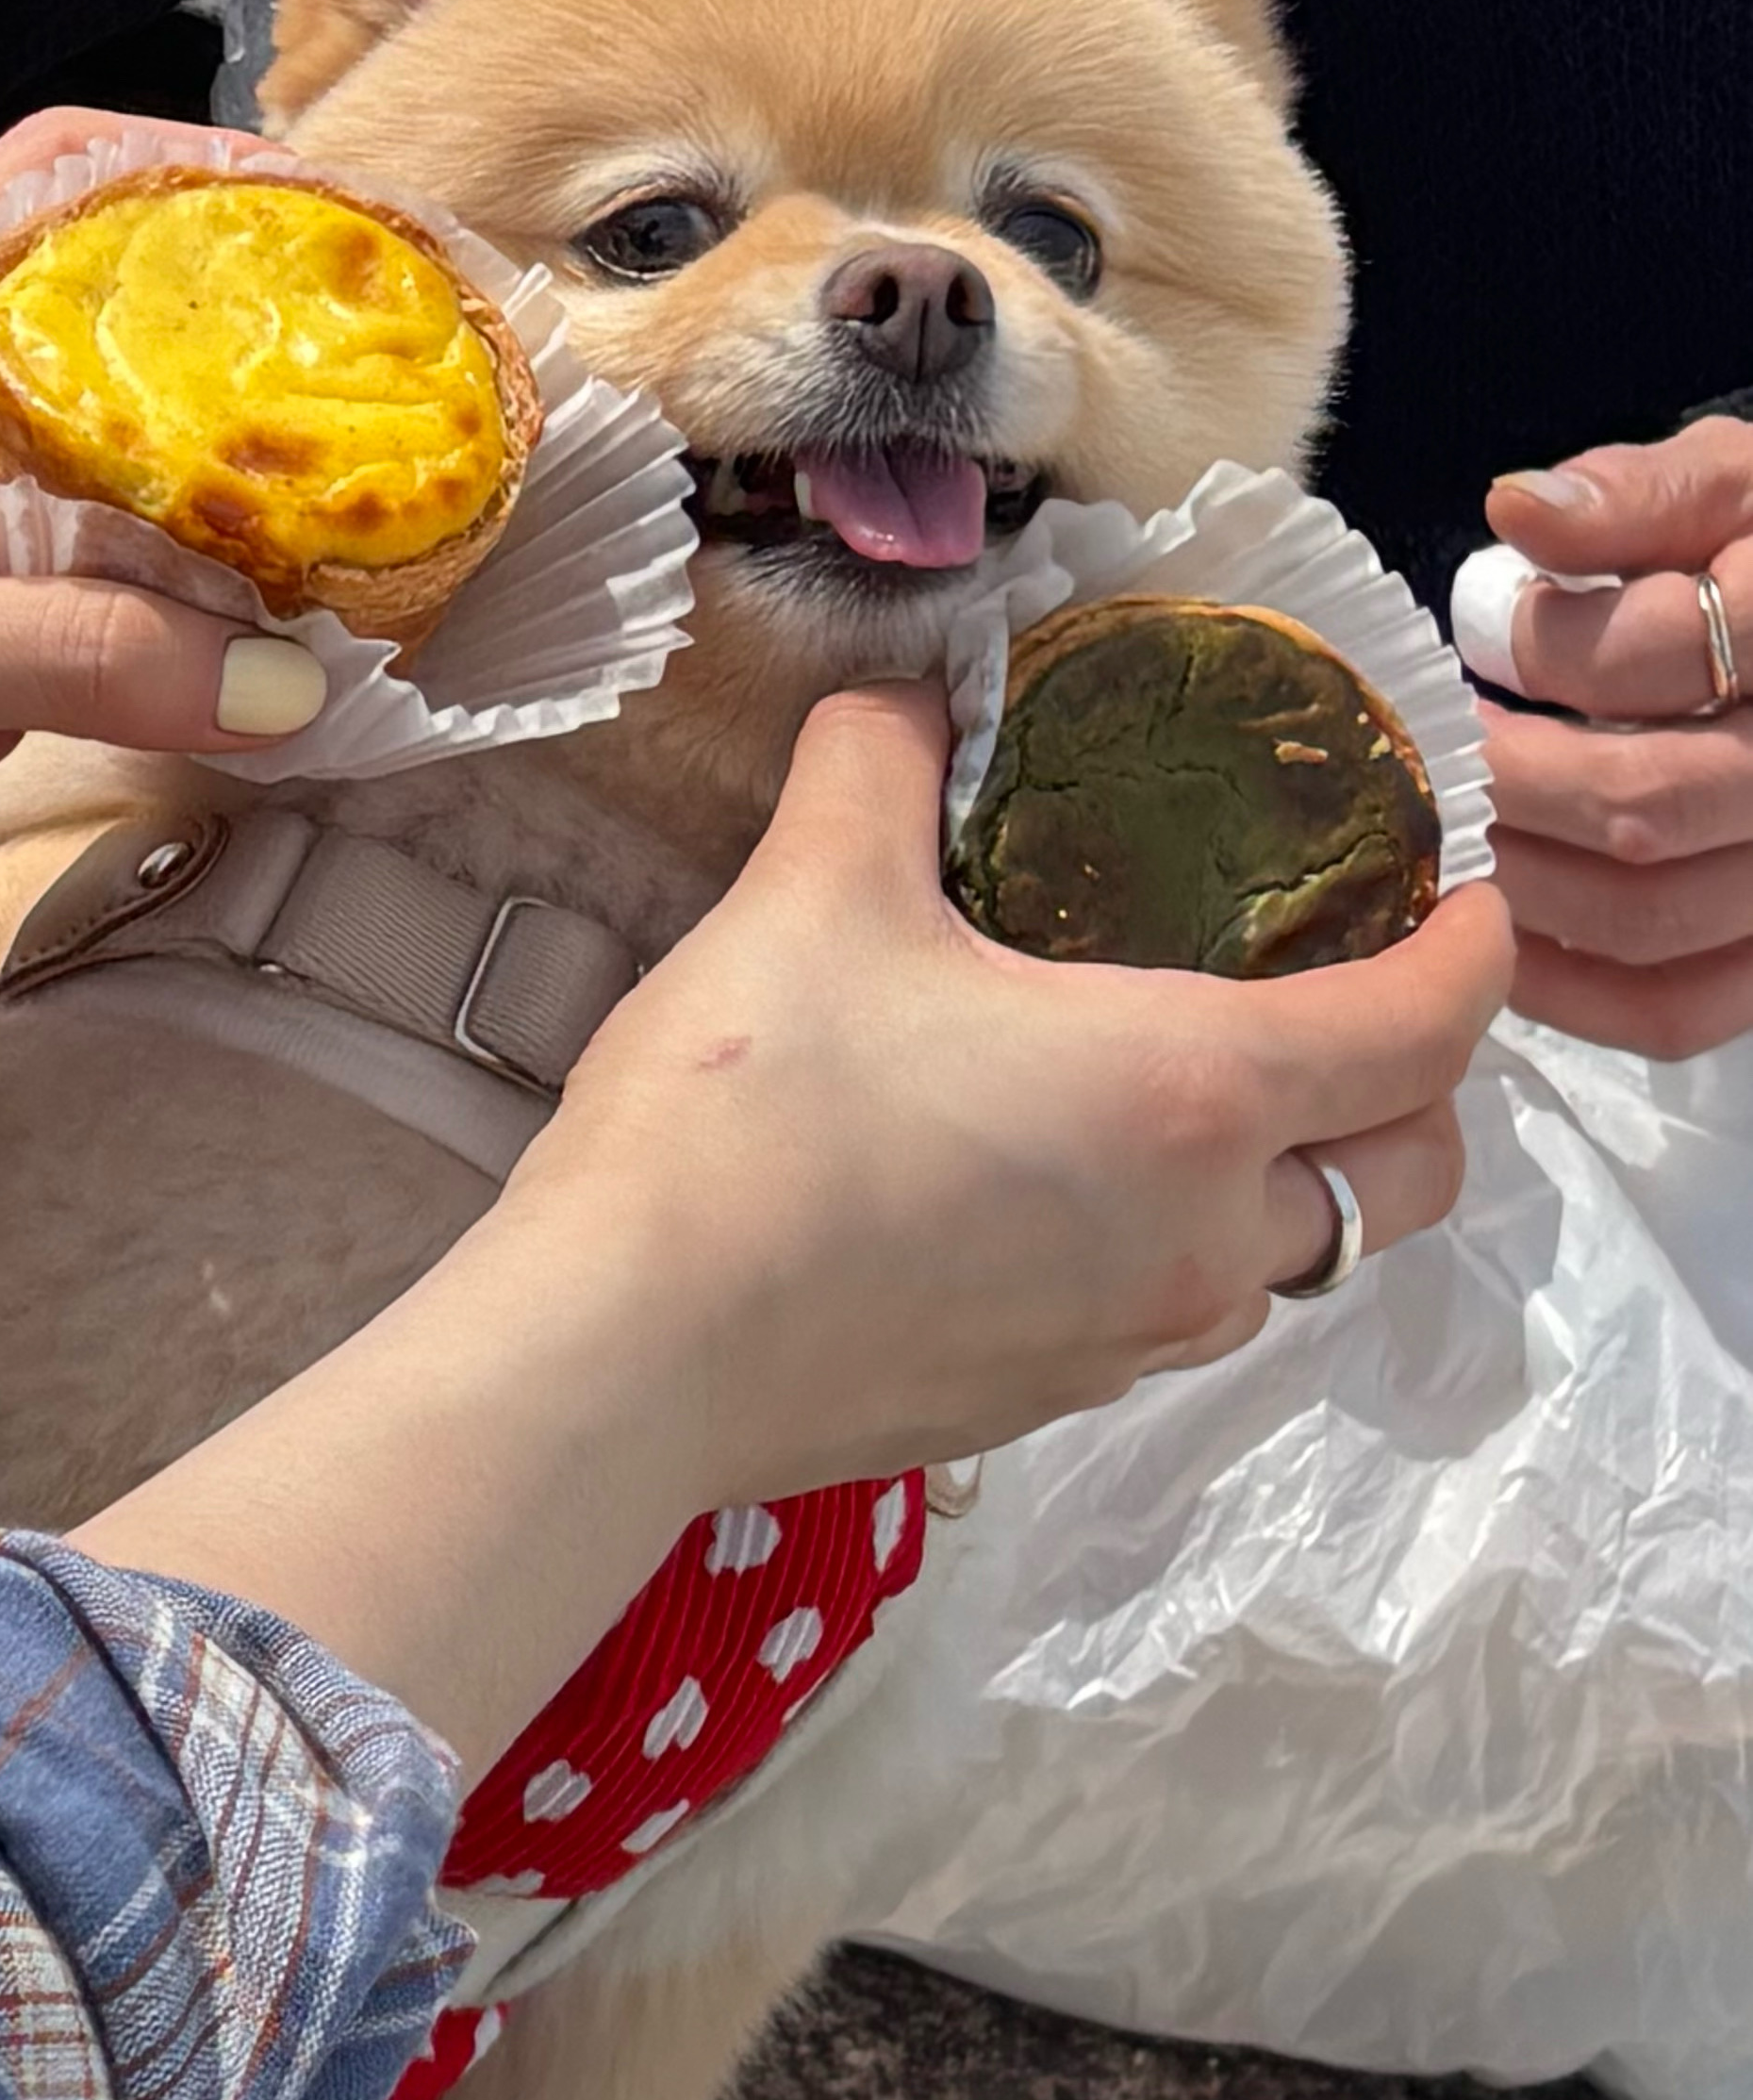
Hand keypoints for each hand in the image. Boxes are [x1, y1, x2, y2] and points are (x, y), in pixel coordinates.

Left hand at [0, 116, 334, 1141]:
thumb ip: (85, 649)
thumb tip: (301, 685)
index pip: (57, 178)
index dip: (202, 167)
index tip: (346, 220)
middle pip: (128, 336)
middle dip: (267, 349)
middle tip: (419, 389)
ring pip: (134, 491)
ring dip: (250, 510)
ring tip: (400, 526)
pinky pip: (117, 625)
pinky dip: (207, 637)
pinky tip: (299, 665)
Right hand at [79, 684, 1510, 1776]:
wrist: (627, 1350)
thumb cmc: (748, 1112)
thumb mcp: (813, 891)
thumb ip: (882, 764)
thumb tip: (907, 693)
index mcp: (1192, 1091)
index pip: (1424, 1027)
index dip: (1472, 950)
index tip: (1464, 893)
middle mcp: (1203, 1236)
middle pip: (1405, 1174)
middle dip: (1412, 1086)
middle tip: (1337, 990)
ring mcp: (1128, 1342)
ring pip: (1292, 1260)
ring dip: (1292, 1177)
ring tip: (1188, 1085)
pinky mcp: (1041, 1406)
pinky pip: (1171, 1317)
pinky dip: (1176, 1244)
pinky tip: (1053, 1182)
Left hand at [1480, 416, 1752, 1056]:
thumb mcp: (1730, 485)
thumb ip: (1637, 494)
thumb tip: (1518, 510)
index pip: (1661, 655)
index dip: (1547, 648)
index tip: (1478, 640)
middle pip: (1639, 808)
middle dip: (1500, 786)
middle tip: (1420, 757)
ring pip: (1644, 919)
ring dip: (1513, 884)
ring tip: (1439, 832)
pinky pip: (1676, 1010)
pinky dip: (1571, 994)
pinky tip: (1495, 933)